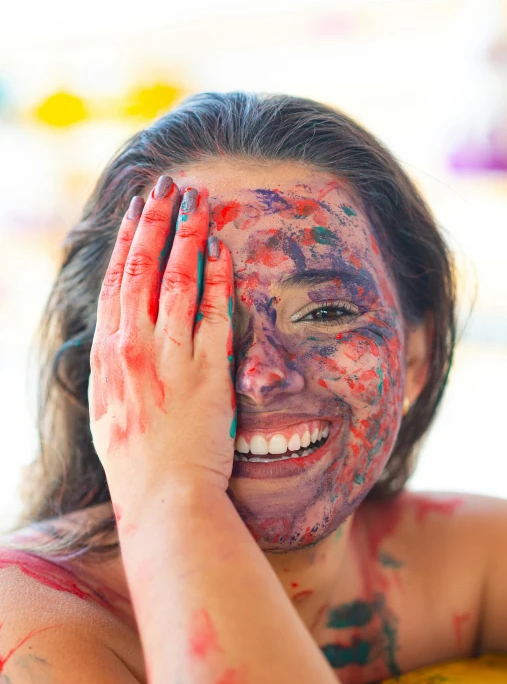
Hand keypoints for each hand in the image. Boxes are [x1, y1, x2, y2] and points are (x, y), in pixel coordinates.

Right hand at [88, 175, 235, 517]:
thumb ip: (111, 368)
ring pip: (177, 279)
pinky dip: (218, 277)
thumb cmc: (136, 462)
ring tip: (198, 201)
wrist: (164, 498)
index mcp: (107, 355)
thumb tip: (116, 336)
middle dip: (156, 221)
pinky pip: (213, 312)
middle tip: (167, 185)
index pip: (115, 282)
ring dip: (188, 235)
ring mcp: (170, 356)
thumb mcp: (107, 410)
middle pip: (143, 269)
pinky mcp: (207, 370)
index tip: (137, 209)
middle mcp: (133, 348)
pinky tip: (223, 249)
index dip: (128, 241)